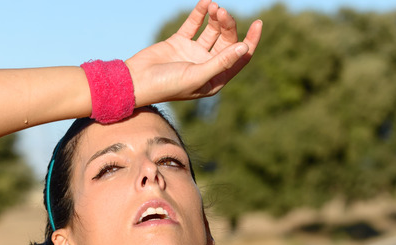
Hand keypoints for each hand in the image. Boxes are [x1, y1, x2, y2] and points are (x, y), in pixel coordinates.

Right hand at [126, 0, 261, 104]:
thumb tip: (244, 47)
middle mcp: (207, 65)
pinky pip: (194, 24)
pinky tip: (205, 2)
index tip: (258, 22)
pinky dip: (200, 13)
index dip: (251, 40)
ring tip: (213, 6)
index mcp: (216, 78)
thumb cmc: (167, 85)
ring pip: (212, 30)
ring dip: (215, 17)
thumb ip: (221, 62)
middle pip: (226, 40)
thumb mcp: (197, 75)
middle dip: (227, 24)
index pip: (240, 57)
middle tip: (222, 11)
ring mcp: (193, 53)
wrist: (136, 81)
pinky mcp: (179, 42)